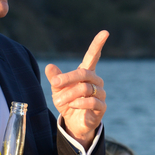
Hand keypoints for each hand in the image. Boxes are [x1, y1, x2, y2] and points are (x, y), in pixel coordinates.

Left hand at [46, 30, 108, 145]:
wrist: (73, 123)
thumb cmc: (67, 102)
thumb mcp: (57, 90)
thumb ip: (55, 78)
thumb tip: (49, 67)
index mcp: (86, 73)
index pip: (93, 56)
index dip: (98, 44)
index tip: (105, 32)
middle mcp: (96, 81)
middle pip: (84, 73)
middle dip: (67, 78)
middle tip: (54, 84)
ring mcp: (100, 93)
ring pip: (86, 89)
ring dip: (69, 94)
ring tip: (59, 101)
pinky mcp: (101, 107)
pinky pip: (91, 102)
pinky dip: (78, 103)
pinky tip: (71, 106)